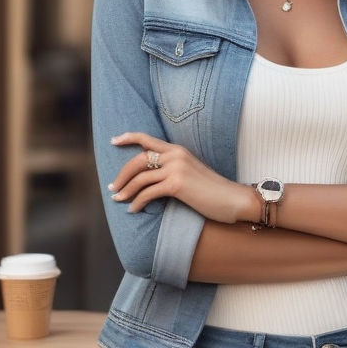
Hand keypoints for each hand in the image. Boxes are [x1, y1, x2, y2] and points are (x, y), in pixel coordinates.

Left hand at [107, 132, 257, 223]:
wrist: (233, 199)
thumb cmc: (213, 191)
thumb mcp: (191, 173)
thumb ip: (173, 170)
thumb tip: (152, 179)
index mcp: (178, 150)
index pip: (148, 140)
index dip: (128, 138)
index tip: (114, 141)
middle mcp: (175, 155)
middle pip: (138, 160)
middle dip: (122, 174)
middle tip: (113, 187)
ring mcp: (176, 169)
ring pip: (140, 178)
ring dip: (126, 190)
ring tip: (118, 199)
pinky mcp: (177, 184)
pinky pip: (148, 193)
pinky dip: (138, 202)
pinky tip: (133, 209)